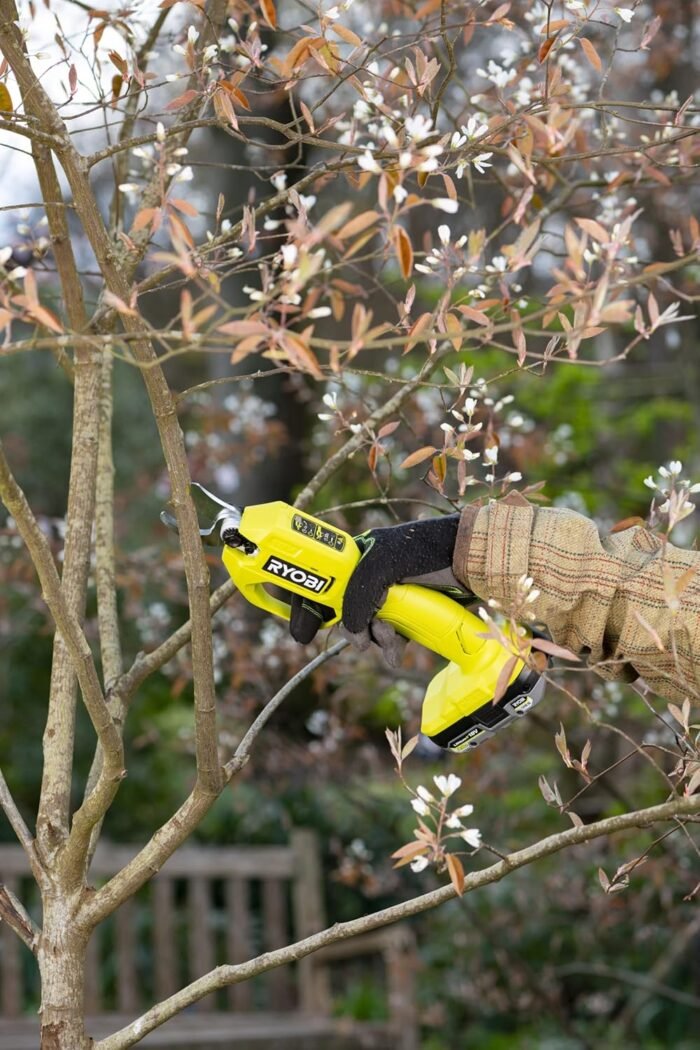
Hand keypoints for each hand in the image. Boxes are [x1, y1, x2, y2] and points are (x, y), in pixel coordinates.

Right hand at [289, 514, 465, 665]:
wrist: (472, 560)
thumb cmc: (427, 551)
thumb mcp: (383, 565)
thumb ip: (357, 594)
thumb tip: (348, 629)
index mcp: (358, 555)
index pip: (321, 581)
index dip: (309, 607)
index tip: (302, 634)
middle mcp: (370, 574)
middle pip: (344, 610)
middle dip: (351, 630)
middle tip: (361, 643)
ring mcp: (390, 593)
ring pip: (368, 626)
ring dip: (377, 639)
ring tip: (393, 641)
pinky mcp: (410, 610)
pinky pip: (391, 633)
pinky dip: (392, 645)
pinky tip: (399, 650)